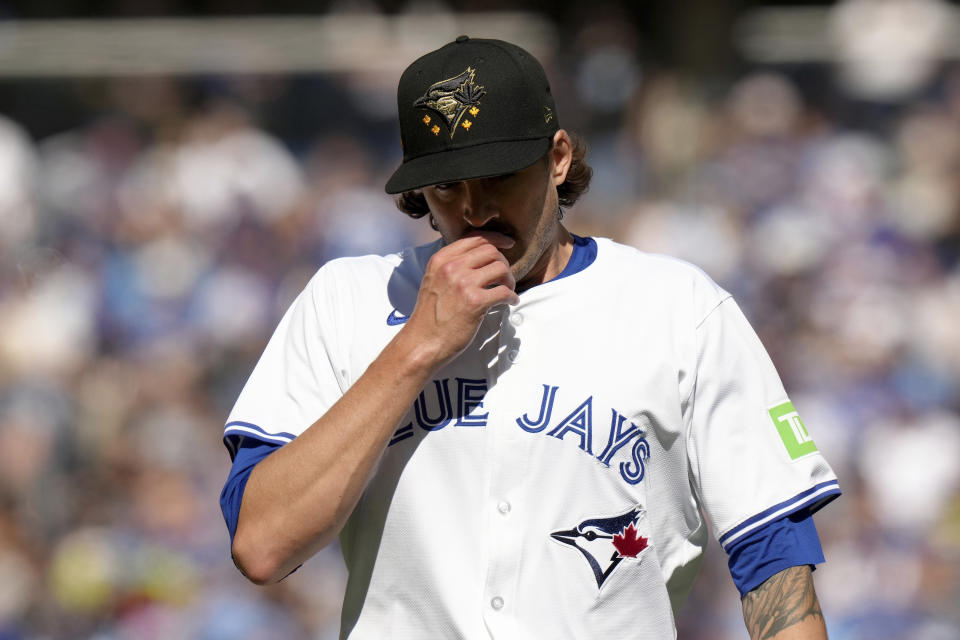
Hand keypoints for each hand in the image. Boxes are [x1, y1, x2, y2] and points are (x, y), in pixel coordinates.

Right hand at [403, 234, 518, 365]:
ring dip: (509, 279)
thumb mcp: (434, 281)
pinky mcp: (475, 302)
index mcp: (441, 260)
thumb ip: (451, 266)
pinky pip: (504, 291)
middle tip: (505, 276)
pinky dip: (511, 297)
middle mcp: (451, 268)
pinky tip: (509, 302)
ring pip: (500, 268)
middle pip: (491, 251)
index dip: (496, 239)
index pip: (475, 239)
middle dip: (504, 262)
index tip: (508, 244)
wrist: (423, 342)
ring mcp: (463, 284)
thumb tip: (480, 258)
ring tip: (507, 290)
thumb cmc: (430, 316)